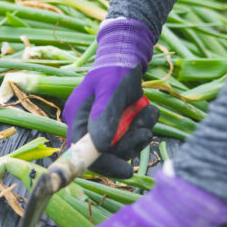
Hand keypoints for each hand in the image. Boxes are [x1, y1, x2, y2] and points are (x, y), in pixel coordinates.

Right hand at [63, 18, 157, 177]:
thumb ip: (105, 117)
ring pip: (123, 146)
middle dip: (129, 145)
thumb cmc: (115, 70)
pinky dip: (143, 127)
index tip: (127, 171)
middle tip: (145, 133)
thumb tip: (102, 147)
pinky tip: (148, 112)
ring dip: (139, 135)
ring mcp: (104, 125)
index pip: (85, 151)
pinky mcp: (118, 124)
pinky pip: (131, 136)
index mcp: (78, 117)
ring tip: (148, 115)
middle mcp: (88, 125)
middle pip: (106, 152)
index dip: (104, 164)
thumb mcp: (110, 91)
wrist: (128, 55)